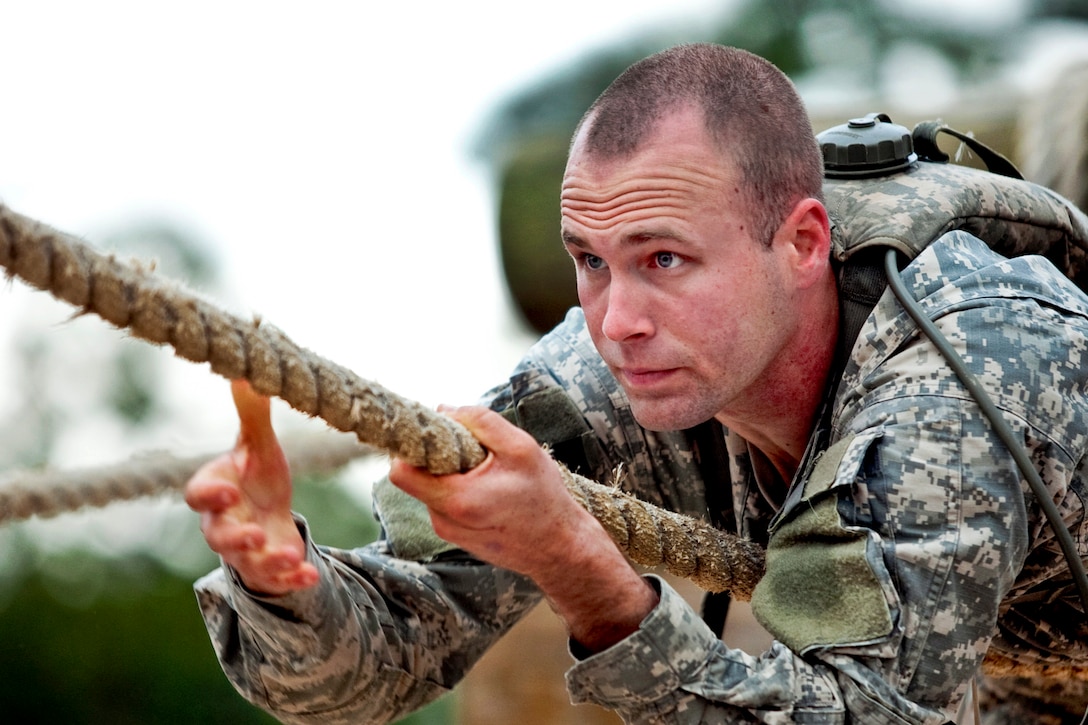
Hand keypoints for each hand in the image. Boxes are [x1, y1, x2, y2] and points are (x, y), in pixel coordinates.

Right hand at [184, 380, 318, 595]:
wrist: (269, 516)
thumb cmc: (257, 478)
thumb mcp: (259, 446)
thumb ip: (252, 415)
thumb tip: (245, 371)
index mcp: (218, 490)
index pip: (198, 495)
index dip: (209, 495)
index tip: (229, 490)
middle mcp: (225, 524)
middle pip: (217, 537)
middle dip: (234, 538)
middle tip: (252, 534)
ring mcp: (246, 551)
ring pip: (247, 563)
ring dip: (267, 562)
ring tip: (288, 556)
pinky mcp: (269, 570)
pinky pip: (276, 581)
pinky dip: (292, 580)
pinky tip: (310, 576)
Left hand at [389, 406, 657, 650]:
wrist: (560, 548)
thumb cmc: (544, 498)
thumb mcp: (521, 448)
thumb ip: (480, 421)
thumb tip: (444, 409)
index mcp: (456, 499)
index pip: (401, 471)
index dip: (412, 445)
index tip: (433, 431)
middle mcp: (444, 520)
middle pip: (416, 476)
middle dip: (438, 455)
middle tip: (471, 448)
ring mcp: (448, 531)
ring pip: (431, 487)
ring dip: (451, 472)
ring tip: (489, 472)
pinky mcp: (456, 535)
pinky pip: (444, 502)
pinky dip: (460, 488)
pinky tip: (490, 489)